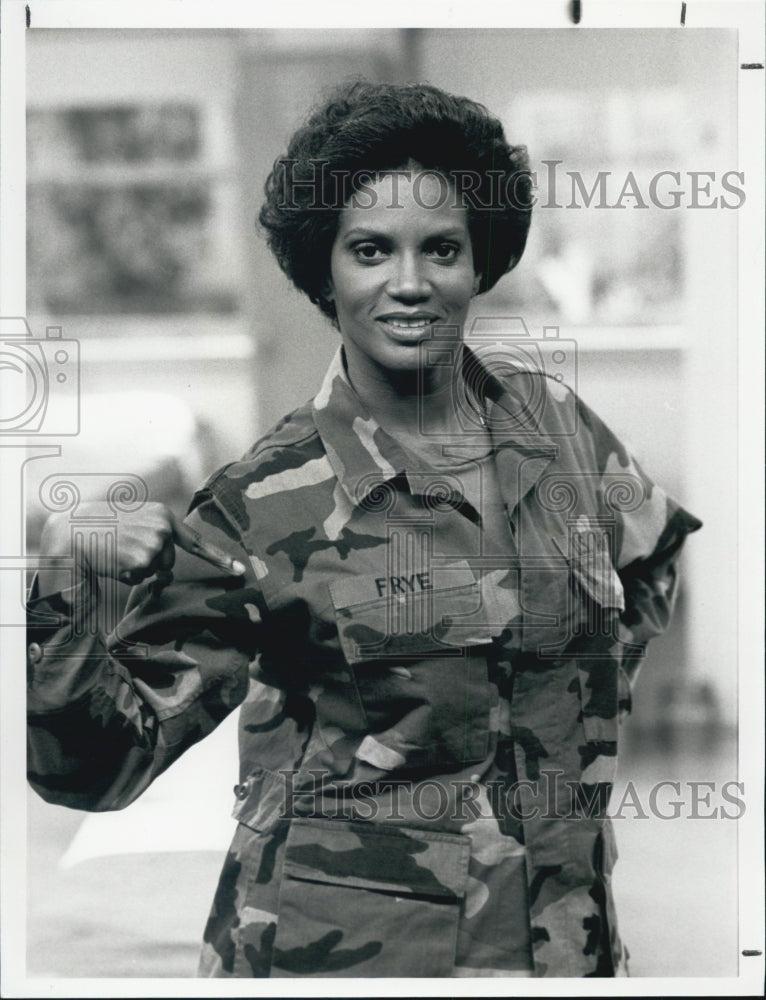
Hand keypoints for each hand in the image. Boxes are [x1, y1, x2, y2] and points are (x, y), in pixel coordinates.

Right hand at [38, 502, 245, 592]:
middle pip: (170, 561)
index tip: (239, 569)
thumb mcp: (136, 521)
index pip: (195, 541)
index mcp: (163, 515)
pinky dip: (127, 575)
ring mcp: (155, 545)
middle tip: (124, 548)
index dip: (219, 557)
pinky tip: (113, 560)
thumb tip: (166, 573)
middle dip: (151, 562)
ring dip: (138, 569)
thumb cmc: (102, 527)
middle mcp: (164, 528)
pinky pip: (141, 579)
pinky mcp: (143, 561)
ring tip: (117, 552)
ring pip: (155, 572)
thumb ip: (158, 537)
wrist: (72, 530)